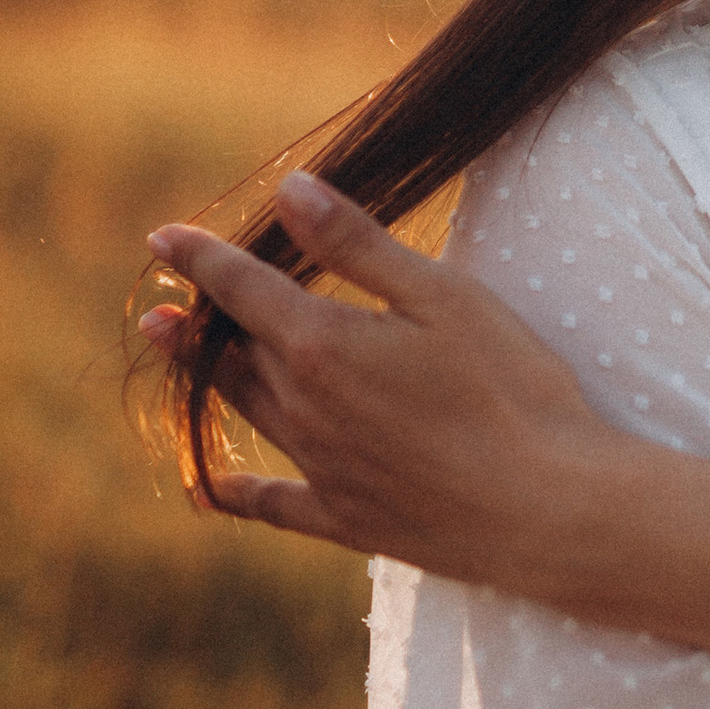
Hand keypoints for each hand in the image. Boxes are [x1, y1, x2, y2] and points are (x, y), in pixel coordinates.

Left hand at [142, 171, 626, 580]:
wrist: (547, 507)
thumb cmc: (510, 388)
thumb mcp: (443, 296)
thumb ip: (358, 245)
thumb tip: (290, 190)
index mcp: (322, 343)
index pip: (241, 288)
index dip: (200, 259)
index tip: (162, 239)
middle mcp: (303, 407)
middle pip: (233, 352)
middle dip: (199, 320)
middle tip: (167, 302)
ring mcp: (320, 468)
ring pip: (247, 412)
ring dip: (211, 378)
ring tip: (184, 356)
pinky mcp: (345, 517)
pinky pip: (272, 503)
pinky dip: (236, 492)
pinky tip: (211, 491)